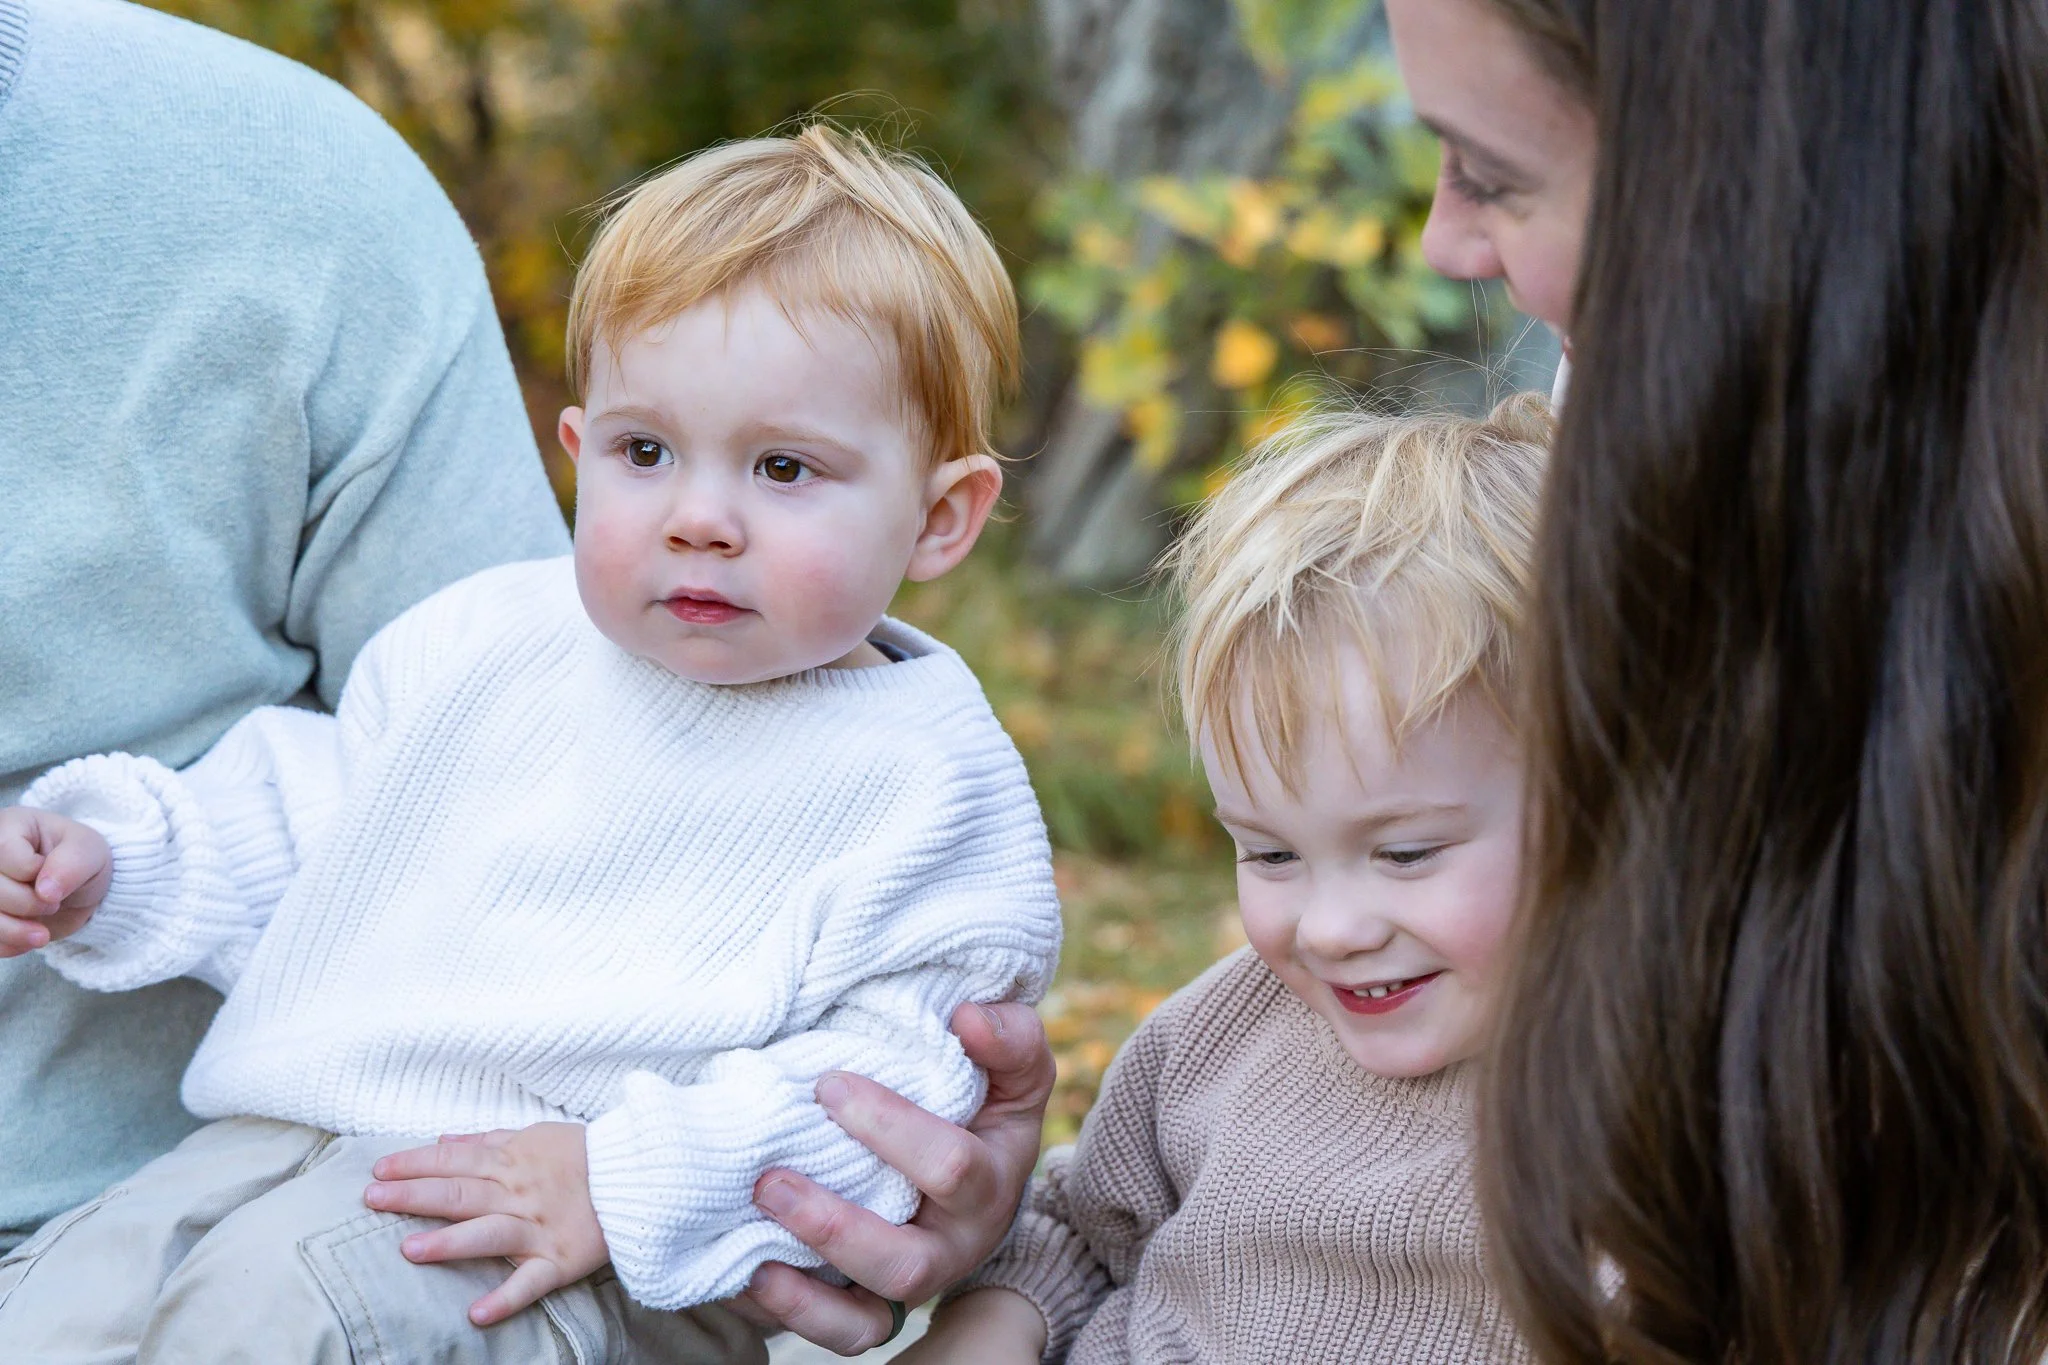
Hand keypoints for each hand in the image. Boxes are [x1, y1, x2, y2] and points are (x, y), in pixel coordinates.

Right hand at [0, 806, 110, 956]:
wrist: (80, 889)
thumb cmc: (82, 859)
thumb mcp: (90, 851)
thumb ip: (71, 863)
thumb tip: (46, 891)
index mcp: (9, 826)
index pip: (5, 852)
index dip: (32, 871)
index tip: (55, 876)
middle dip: (26, 903)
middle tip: (53, 903)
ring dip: (13, 931)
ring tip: (41, 934)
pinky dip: (7, 944)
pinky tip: (28, 939)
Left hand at [364, 1121, 608, 1326]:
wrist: (640, 1175)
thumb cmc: (585, 1156)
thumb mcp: (535, 1136)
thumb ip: (488, 1141)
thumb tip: (444, 1141)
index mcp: (512, 1161)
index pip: (454, 1160)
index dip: (415, 1163)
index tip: (379, 1171)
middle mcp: (519, 1194)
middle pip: (460, 1192)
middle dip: (414, 1195)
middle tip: (373, 1199)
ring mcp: (539, 1229)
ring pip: (488, 1233)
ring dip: (449, 1242)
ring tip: (408, 1249)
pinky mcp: (559, 1261)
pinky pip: (531, 1282)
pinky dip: (506, 1299)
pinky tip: (477, 1314)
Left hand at [735, 1001, 1053, 1354]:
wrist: (975, 1173)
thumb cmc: (985, 1106)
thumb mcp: (1012, 1070)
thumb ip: (1008, 1037)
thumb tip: (969, 1017)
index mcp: (990, 1184)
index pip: (950, 1168)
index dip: (889, 1128)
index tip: (829, 1085)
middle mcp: (954, 1247)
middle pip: (905, 1264)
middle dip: (835, 1226)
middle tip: (770, 1179)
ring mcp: (910, 1285)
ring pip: (865, 1321)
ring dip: (803, 1290)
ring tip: (750, 1247)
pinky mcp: (869, 1307)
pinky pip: (833, 1334)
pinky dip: (787, 1313)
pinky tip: (744, 1273)